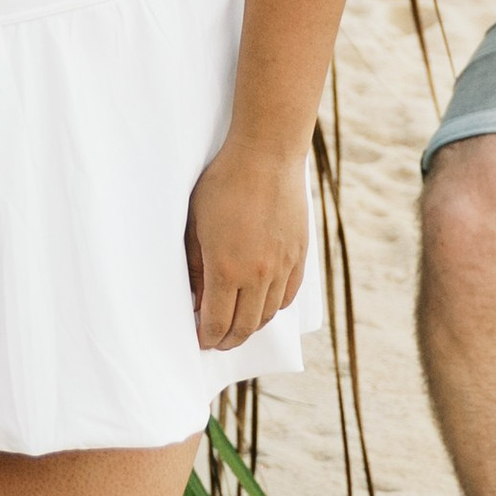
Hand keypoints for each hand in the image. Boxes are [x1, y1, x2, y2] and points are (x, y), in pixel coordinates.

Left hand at [186, 137, 308, 352]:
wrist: (267, 155)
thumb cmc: (223, 184)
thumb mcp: (196, 225)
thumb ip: (196, 267)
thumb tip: (197, 299)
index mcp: (226, 269)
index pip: (217, 322)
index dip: (207, 338)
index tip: (201, 340)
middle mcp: (258, 274)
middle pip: (245, 326)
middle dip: (228, 340)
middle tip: (216, 340)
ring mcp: (283, 266)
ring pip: (268, 315)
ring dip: (251, 326)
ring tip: (238, 325)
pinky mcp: (299, 255)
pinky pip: (288, 296)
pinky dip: (274, 307)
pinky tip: (263, 305)